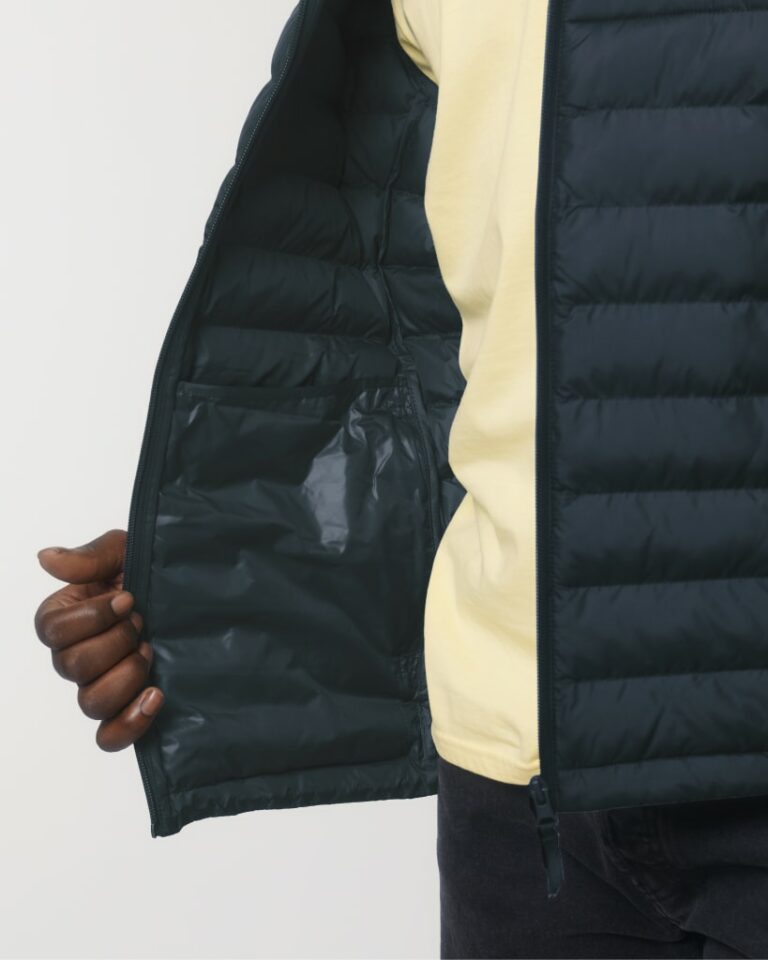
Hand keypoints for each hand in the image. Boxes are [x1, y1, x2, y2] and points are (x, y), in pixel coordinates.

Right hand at [34, 529, 163, 750]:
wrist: (190, 591)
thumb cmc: (150, 569)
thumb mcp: (124, 552)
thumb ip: (88, 558)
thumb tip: (46, 558)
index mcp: (65, 618)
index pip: (53, 632)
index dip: (93, 617)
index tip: (129, 600)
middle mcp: (74, 656)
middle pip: (73, 667)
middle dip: (117, 641)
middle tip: (143, 623)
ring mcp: (99, 684)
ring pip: (91, 702)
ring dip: (127, 675)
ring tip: (150, 652)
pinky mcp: (126, 707)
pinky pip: (110, 736)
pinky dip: (129, 723)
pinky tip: (155, 696)